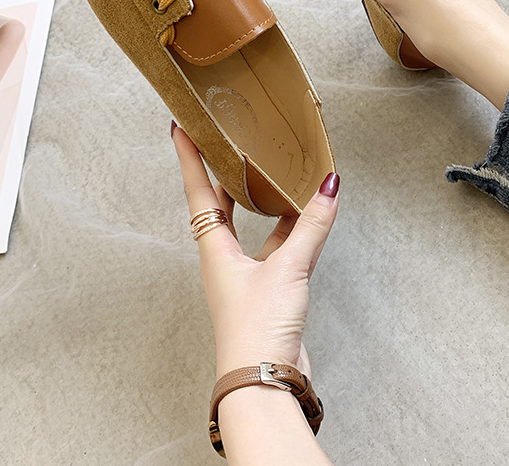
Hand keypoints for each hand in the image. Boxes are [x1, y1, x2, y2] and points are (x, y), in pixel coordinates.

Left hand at [171, 123, 338, 378]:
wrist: (263, 380)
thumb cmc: (257, 329)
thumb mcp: (288, 268)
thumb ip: (311, 226)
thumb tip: (328, 187)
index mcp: (215, 249)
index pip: (199, 192)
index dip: (189, 159)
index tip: (179, 128)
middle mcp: (225, 259)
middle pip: (220, 205)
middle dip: (224, 174)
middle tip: (229, 143)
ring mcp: (245, 275)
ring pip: (251, 225)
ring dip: (262, 201)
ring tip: (276, 173)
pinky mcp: (267, 289)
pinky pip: (276, 247)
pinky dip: (290, 229)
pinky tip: (306, 218)